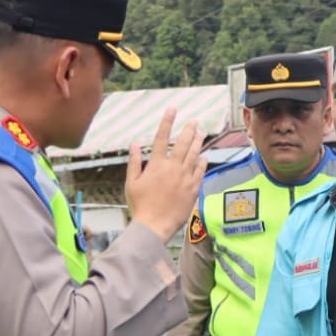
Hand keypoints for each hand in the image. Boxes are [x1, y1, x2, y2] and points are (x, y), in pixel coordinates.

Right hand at [126, 108, 204, 241]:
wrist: (154, 226)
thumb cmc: (140, 206)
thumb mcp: (131, 183)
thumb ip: (134, 162)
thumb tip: (134, 144)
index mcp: (156, 165)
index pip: (162, 137)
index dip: (167, 121)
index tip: (173, 108)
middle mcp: (173, 168)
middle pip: (184, 143)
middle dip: (189, 129)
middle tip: (194, 120)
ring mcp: (185, 178)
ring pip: (194, 154)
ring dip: (198, 142)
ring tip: (201, 133)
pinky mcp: (193, 190)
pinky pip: (200, 172)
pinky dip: (202, 162)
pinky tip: (204, 156)